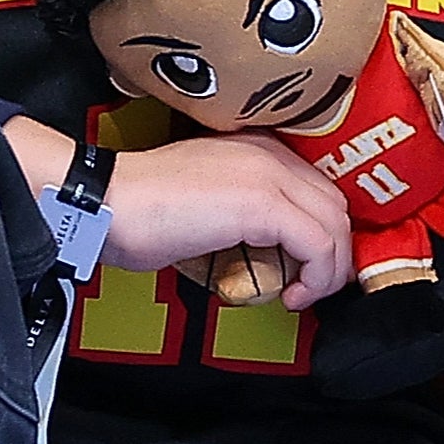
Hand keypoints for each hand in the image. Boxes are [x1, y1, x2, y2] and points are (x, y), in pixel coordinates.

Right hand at [103, 135, 354, 306]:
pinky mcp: (263, 203)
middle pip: (334, 206)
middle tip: (312, 285)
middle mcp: (268, 153)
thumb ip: (241, 209)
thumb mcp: (204, 198)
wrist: (109, 203)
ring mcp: (268, 174)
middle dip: (334, 254)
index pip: (316, 188)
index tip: (308, 267)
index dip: (323, 233)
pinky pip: (318, 246)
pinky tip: (290, 296)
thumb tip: (269, 247)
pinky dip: (315, 278)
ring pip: (334, 226)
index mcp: (254, 147)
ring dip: (328, 270)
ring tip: (302, 294)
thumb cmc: (140, 208)